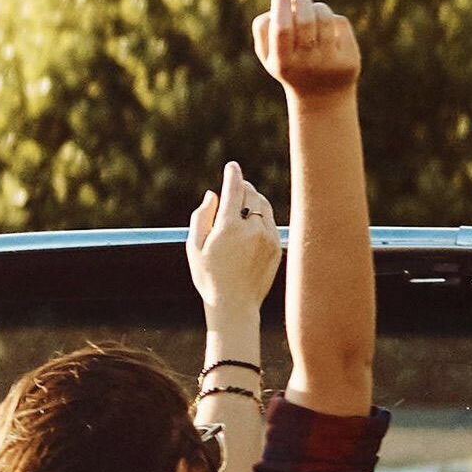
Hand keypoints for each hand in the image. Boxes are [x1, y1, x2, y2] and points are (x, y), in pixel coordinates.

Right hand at [183, 159, 279, 310]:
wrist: (234, 305)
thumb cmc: (209, 277)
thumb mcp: (194, 247)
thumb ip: (202, 216)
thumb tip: (213, 194)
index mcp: (229, 227)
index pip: (234, 189)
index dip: (233, 174)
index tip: (232, 166)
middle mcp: (252, 229)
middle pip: (251, 194)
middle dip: (242, 187)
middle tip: (235, 187)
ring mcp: (268, 238)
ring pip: (264, 206)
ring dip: (253, 200)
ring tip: (243, 205)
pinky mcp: (277, 246)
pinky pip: (271, 222)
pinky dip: (261, 217)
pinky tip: (251, 225)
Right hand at [255, 0, 360, 99]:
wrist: (322, 97)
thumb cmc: (290, 66)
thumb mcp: (270, 55)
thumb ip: (264, 29)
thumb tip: (279, 2)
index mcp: (282, 63)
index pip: (282, 28)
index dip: (281, 5)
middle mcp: (306, 63)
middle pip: (304, 19)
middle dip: (300, 1)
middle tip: (298, 0)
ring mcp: (329, 61)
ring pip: (323, 17)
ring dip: (317, 7)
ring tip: (312, 12)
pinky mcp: (348, 58)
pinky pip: (339, 22)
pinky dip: (331, 18)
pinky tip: (327, 27)